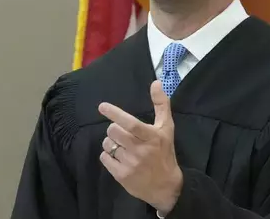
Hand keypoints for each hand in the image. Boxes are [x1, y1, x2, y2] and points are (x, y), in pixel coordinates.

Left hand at [98, 80, 182, 214]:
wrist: (166, 186)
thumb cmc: (165, 153)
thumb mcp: (167, 128)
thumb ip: (162, 104)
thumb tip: (156, 83)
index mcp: (152, 137)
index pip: (130, 123)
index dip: (115, 113)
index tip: (102, 106)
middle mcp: (141, 150)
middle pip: (114, 132)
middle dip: (113, 129)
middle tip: (121, 132)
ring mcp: (130, 164)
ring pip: (108, 144)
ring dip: (111, 142)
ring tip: (122, 146)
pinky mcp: (122, 176)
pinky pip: (104, 158)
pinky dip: (108, 155)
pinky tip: (118, 157)